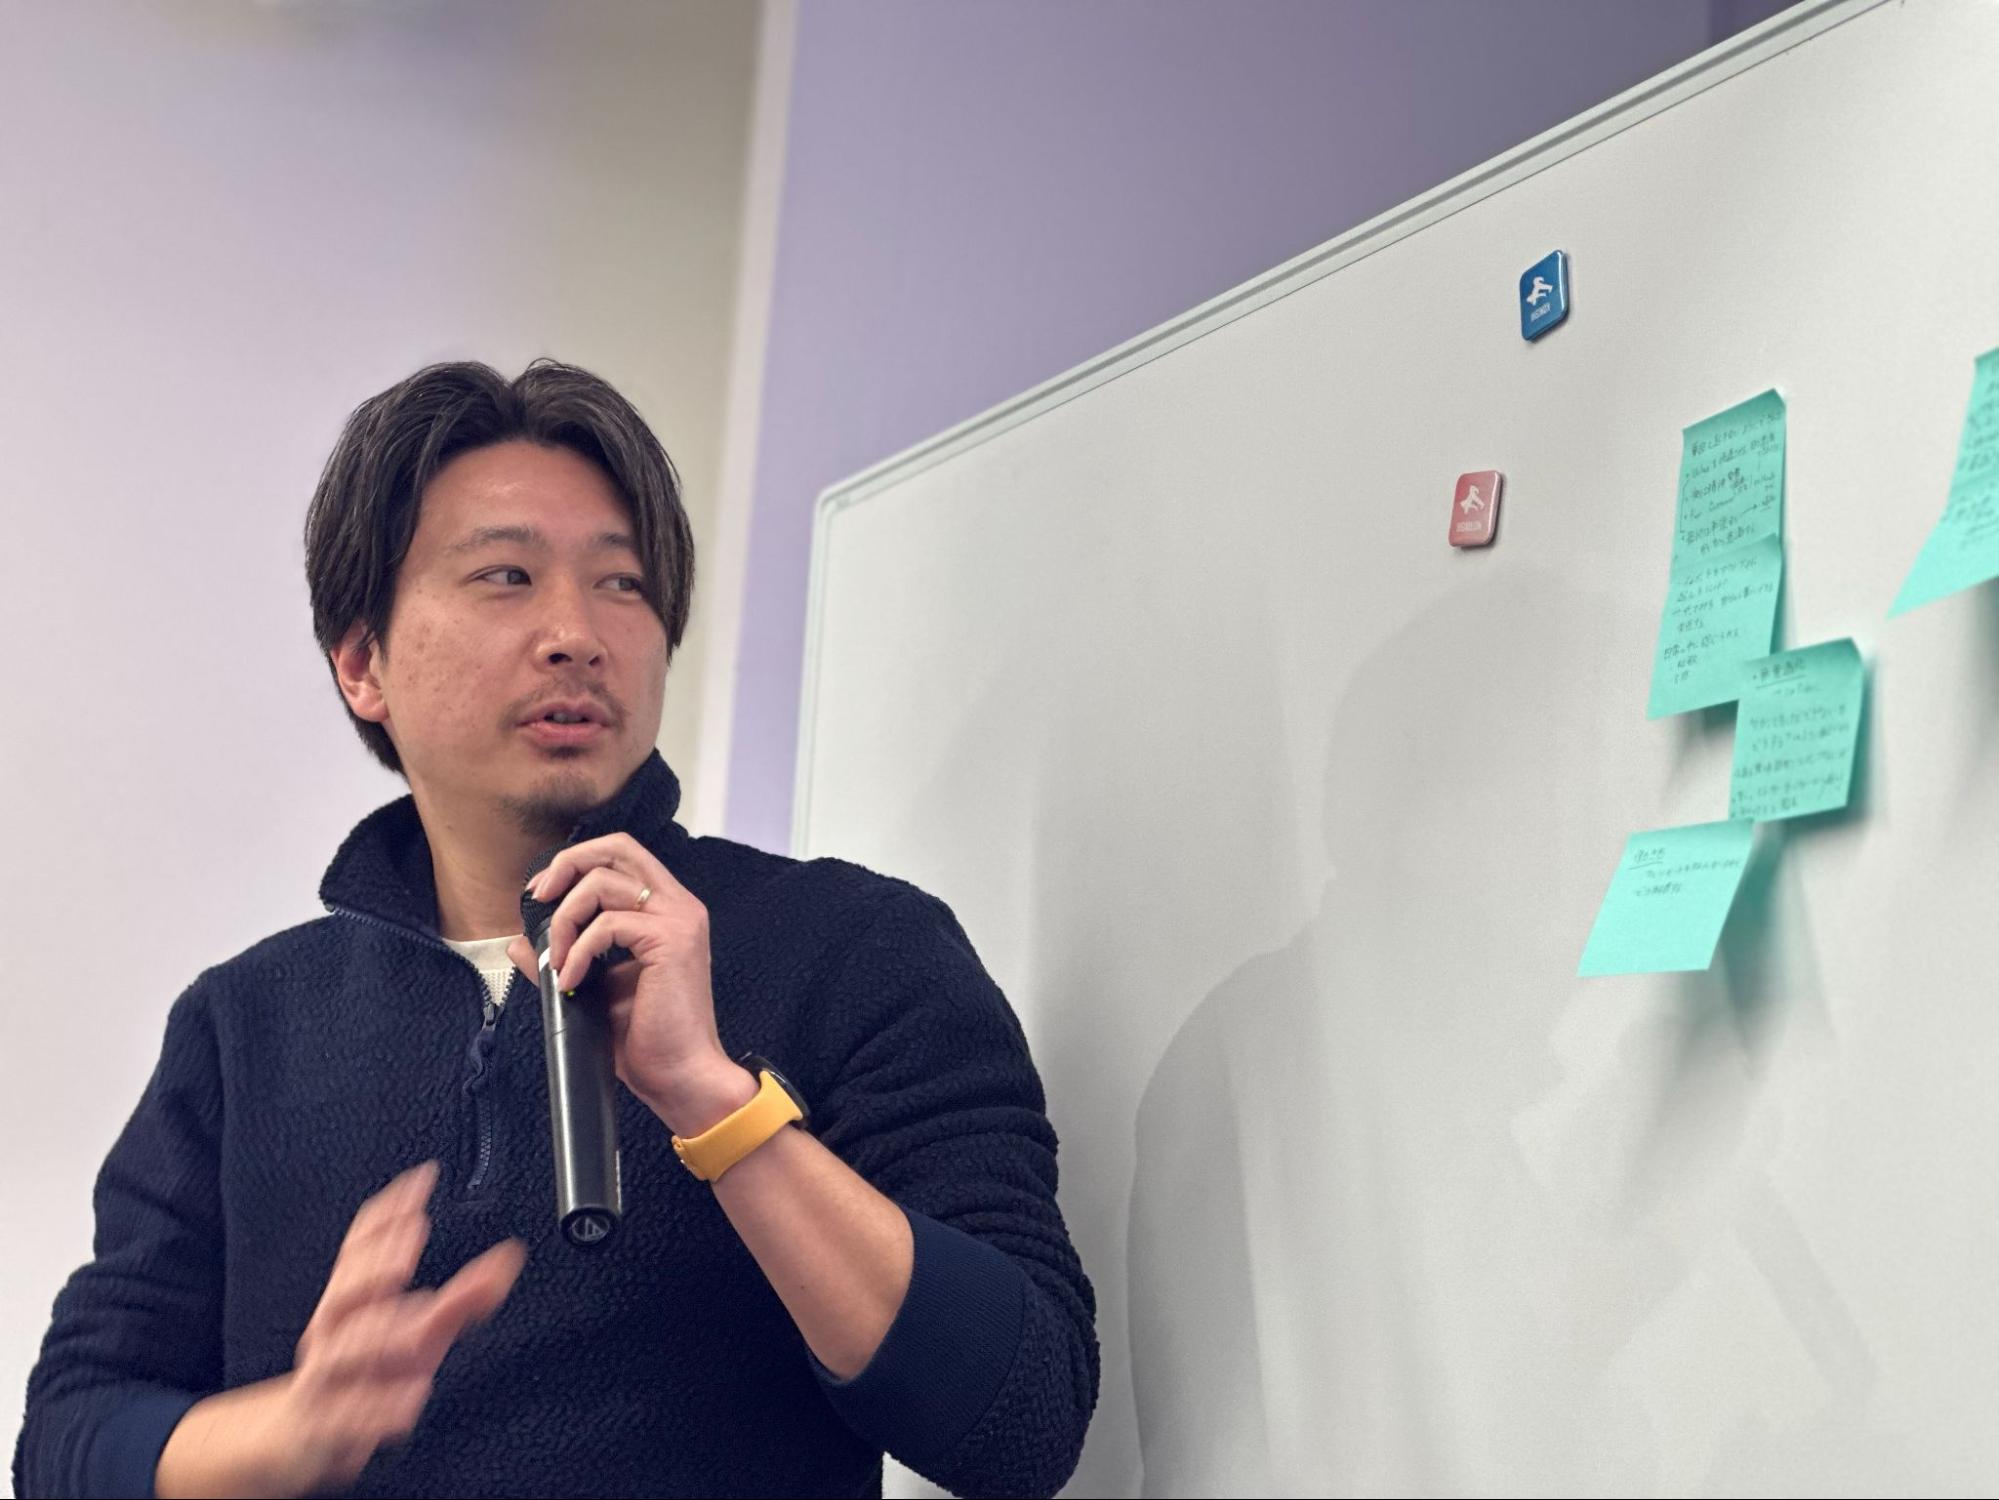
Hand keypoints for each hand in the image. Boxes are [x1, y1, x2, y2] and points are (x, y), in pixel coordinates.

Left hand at [508, 833, 752, 1133]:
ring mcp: (679, 920)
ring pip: (603, 883)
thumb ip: (566, 959)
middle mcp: (679, 906)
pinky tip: (572, 981)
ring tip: (559, 962)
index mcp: (667, 911)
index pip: (622, 855)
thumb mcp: (597, 990)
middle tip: (540, 897)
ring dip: (566, 920)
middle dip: (567, 866)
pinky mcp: (671, 941)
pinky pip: (607, 925)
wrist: (682, 1076)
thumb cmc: (650, 1040)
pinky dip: (578, 952)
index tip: (543, 893)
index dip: (576, 862)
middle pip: (617, 847)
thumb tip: (521, 943)